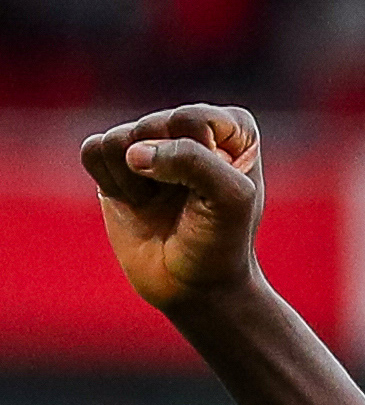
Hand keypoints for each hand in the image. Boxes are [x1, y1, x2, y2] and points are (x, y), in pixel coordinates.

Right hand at [80, 104, 266, 314]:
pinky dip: (110, 182)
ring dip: (134, 181)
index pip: (191, 119)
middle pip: (150, 126)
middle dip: (163, 174)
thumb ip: (193, 162)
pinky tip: (136, 201)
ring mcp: (151, 143)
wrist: (193, 285)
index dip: (196, 161)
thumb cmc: (222, 240)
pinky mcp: (116, 162)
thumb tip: (134, 153)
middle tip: (183, 203)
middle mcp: (190, 127)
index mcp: (231, 127)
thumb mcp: (231, 199)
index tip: (213, 191)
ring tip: (158, 202)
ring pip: (117, 138)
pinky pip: (92, 149)